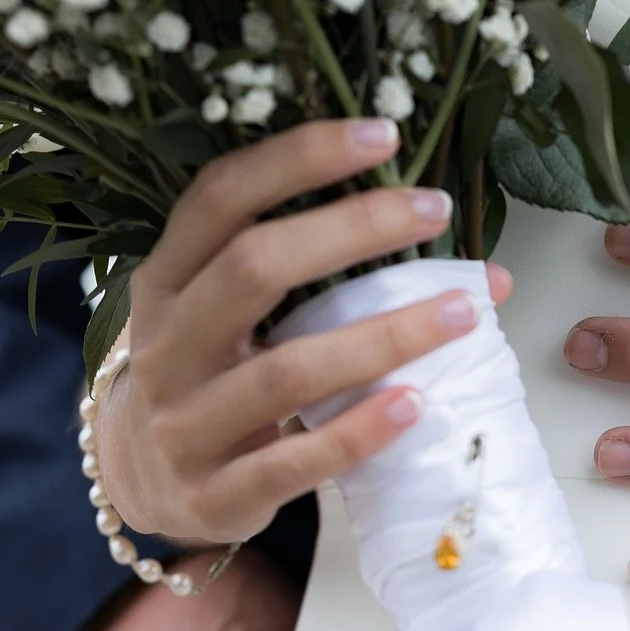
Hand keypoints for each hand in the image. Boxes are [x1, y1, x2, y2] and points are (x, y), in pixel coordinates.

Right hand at [98, 119, 511, 543]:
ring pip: (286, 373)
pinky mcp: (214, 493)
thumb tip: (481, 275)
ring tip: (461, 315)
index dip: (299, 159)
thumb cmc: (218, 380)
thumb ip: (320, 282)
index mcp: (166, 280)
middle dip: (351, 230)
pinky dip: (358, 433)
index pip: (222, 197)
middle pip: (255, 268)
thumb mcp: (233, 317)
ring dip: (383, 339)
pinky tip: (415, 405)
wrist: (149, 485)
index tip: (386, 137)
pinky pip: (294, 462)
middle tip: (433, 210)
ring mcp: (184, 422)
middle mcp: (166, 343)